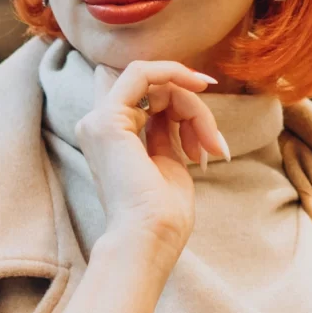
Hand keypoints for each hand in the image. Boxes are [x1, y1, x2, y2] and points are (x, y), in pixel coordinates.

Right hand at [71, 60, 231, 263]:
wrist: (149, 239)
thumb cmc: (163, 215)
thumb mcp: (169, 161)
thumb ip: (166, 130)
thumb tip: (179, 102)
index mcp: (110, 140)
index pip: (145, 100)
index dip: (177, 95)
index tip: (209, 114)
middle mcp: (97, 127)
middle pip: (154, 91)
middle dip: (193, 109)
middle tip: (214, 143)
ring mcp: (98, 121)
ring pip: (154, 82)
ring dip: (192, 105)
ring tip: (209, 143)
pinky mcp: (107, 119)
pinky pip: (143, 73)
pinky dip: (175, 74)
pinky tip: (199, 88)